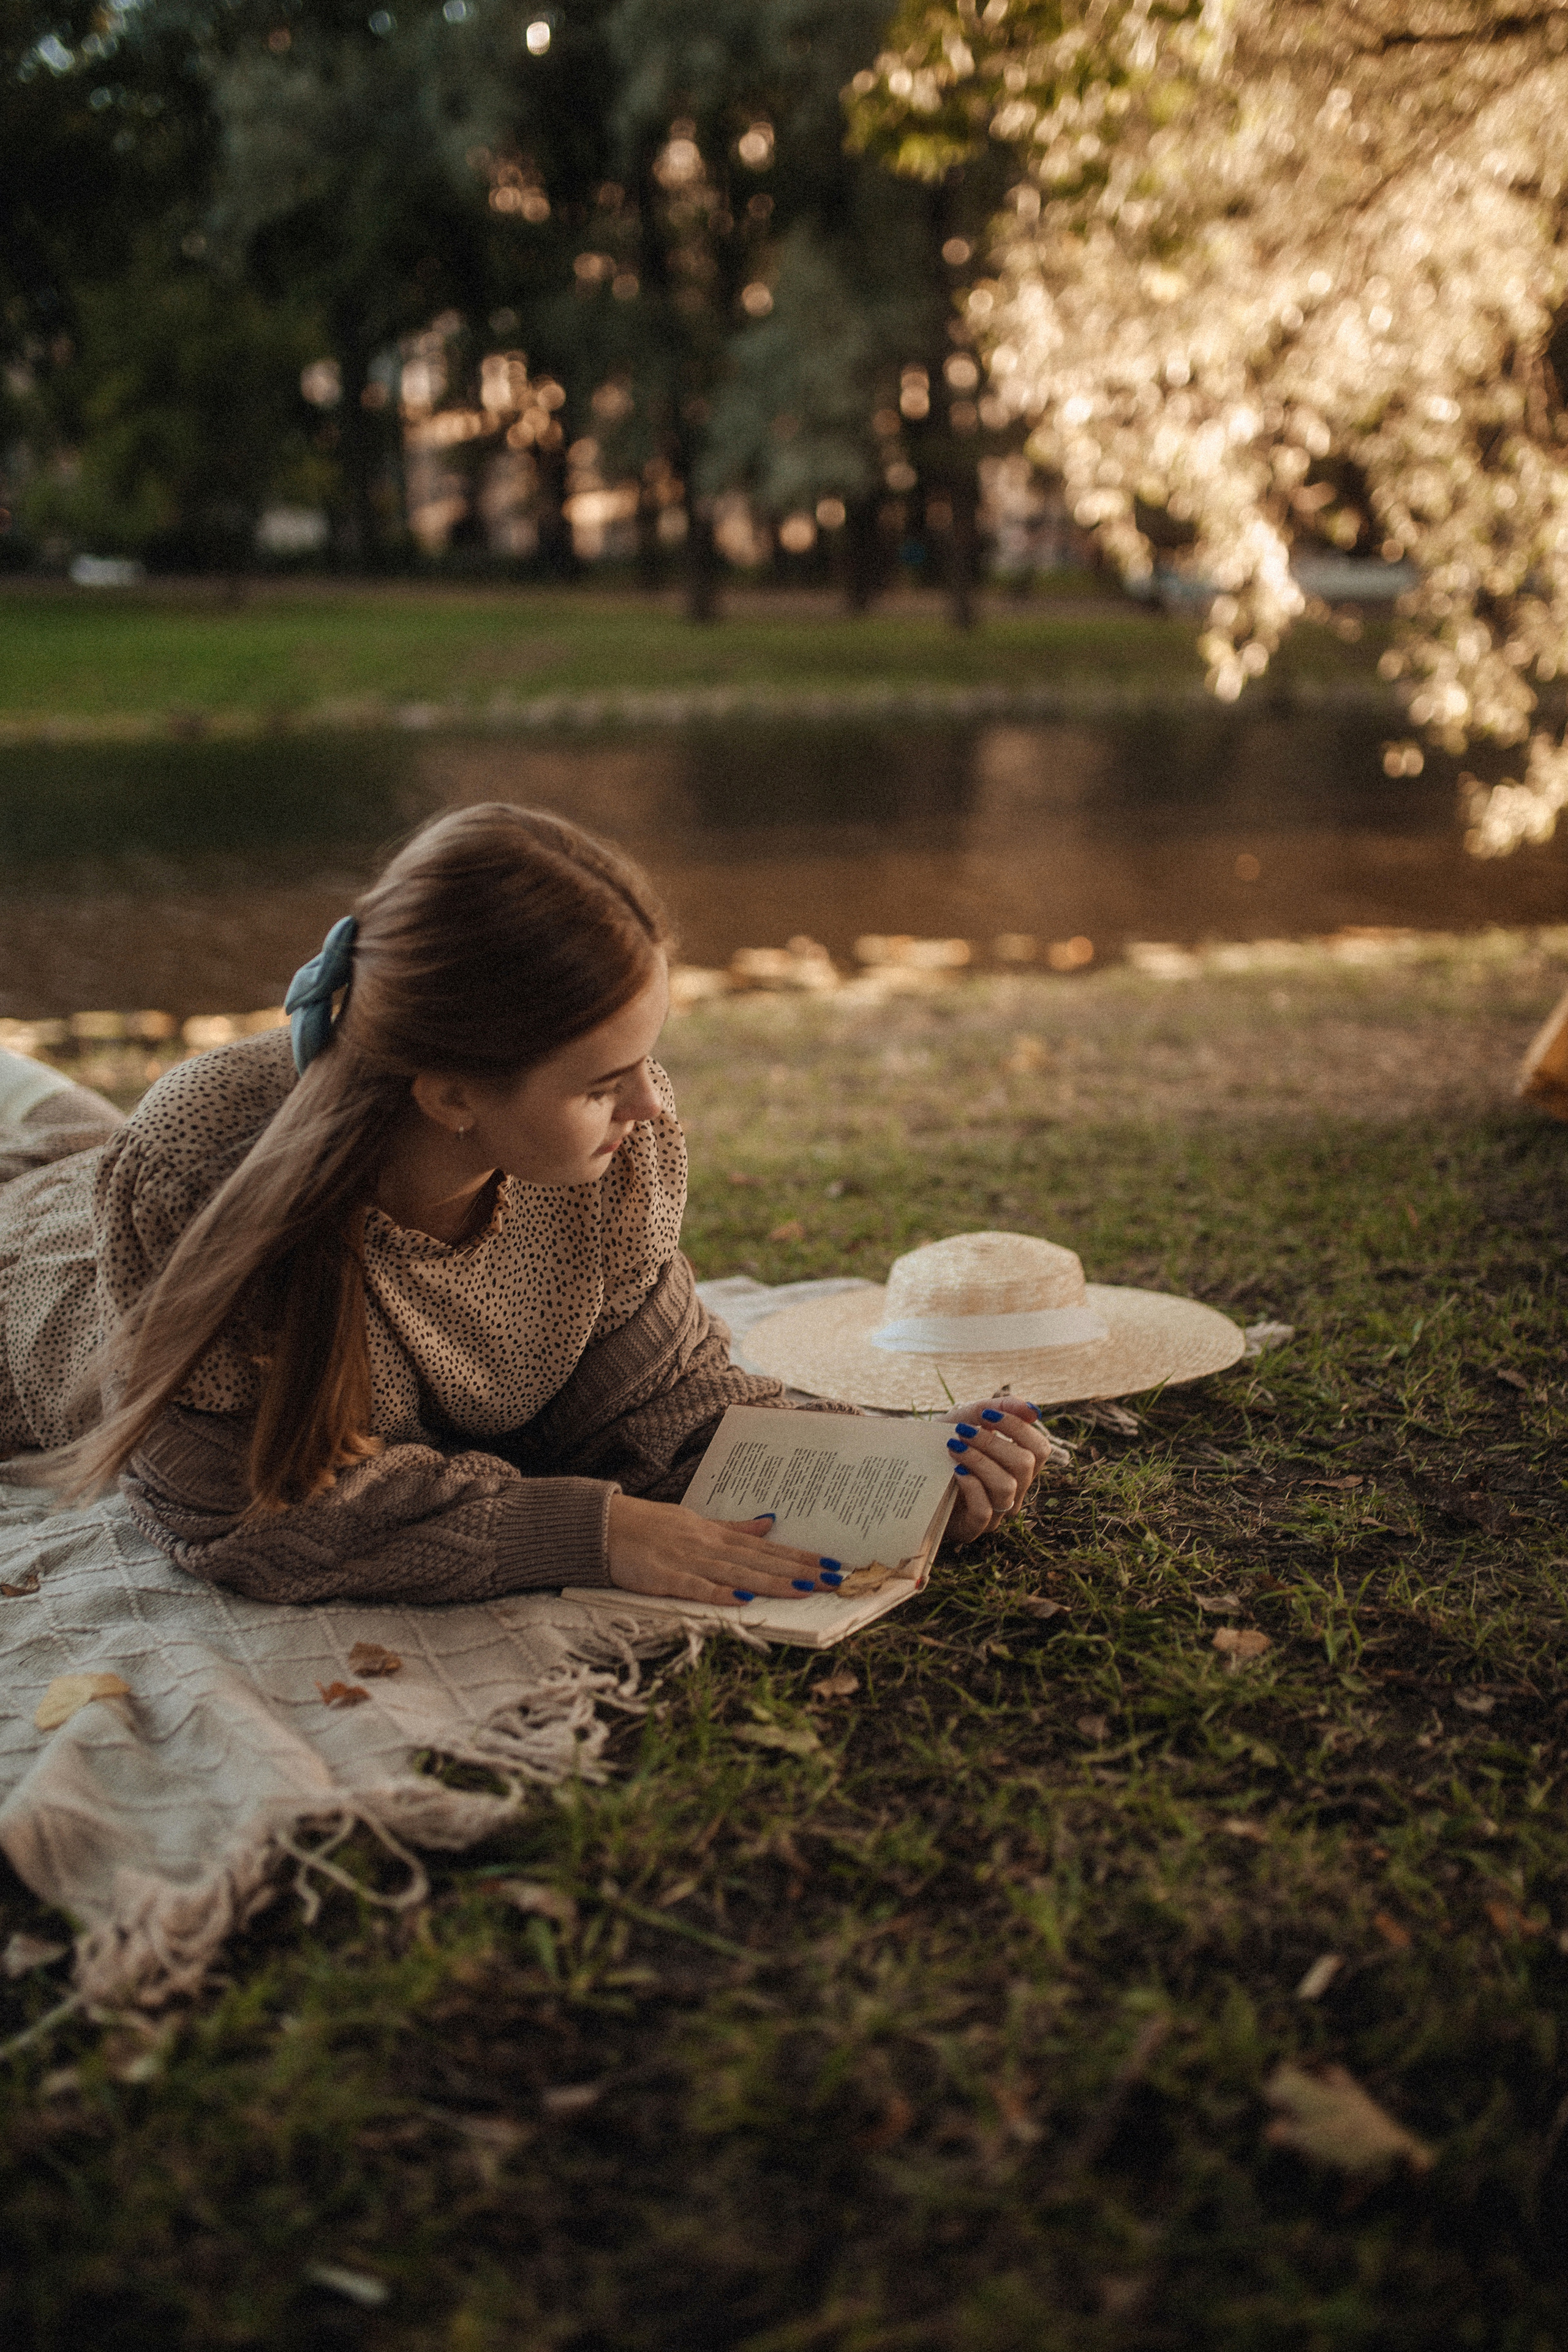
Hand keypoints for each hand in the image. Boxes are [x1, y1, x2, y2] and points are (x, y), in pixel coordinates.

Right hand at [607, 1494, 837, 1607]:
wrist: (603, 1525)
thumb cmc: (648, 1525)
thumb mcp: (695, 1521)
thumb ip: (732, 1527)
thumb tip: (768, 1522)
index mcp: (716, 1535)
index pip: (767, 1548)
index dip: (799, 1556)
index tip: (830, 1563)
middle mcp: (708, 1546)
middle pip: (760, 1561)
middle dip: (798, 1571)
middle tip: (833, 1580)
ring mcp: (687, 1560)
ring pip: (736, 1573)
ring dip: (771, 1582)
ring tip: (803, 1590)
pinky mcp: (663, 1577)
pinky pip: (695, 1587)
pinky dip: (718, 1593)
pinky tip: (741, 1600)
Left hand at [943, 1399, 1050, 1542]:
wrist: (911, 1470)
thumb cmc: (944, 1443)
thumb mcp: (967, 1419)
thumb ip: (998, 1408)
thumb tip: (1033, 1410)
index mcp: (1019, 1466)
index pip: (1040, 1449)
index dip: (1018, 1428)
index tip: (987, 1415)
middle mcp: (1014, 1490)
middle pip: (1024, 1464)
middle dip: (992, 1442)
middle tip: (962, 1431)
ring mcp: (995, 1512)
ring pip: (1006, 1486)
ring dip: (978, 1461)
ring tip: (954, 1448)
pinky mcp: (973, 1527)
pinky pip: (984, 1509)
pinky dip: (970, 1486)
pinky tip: (955, 1472)